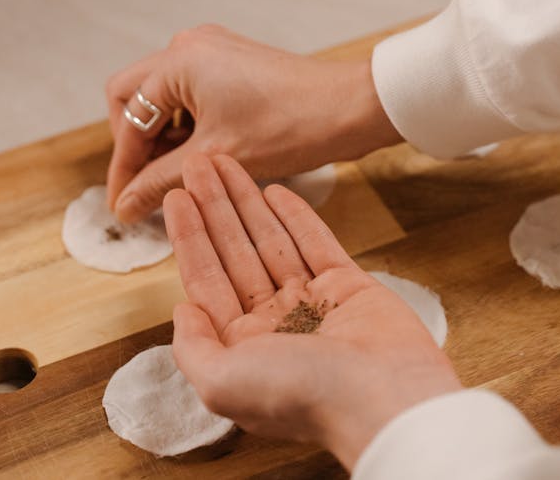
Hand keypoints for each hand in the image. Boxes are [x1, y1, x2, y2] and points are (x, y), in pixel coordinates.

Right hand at [107, 24, 400, 222]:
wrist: (350, 109)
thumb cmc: (293, 125)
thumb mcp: (216, 159)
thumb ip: (161, 180)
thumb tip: (126, 204)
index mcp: (179, 62)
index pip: (128, 118)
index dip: (123, 167)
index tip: (123, 202)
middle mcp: (191, 48)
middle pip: (135, 99)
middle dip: (138, 147)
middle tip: (145, 186)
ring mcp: (214, 52)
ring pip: (165, 99)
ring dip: (164, 139)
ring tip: (176, 176)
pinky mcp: (233, 65)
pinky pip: (193, 95)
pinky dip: (190, 128)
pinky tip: (201, 158)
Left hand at [164, 153, 460, 468]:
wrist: (384, 396)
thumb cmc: (301, 395)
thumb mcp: (221, 383)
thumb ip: (192, 347)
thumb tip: (182, 311)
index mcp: (241, 346)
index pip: (207, 280)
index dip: (189, 236)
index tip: (175, 196)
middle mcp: (274, 323)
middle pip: (235, 253)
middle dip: (214, 208)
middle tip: (197, 163)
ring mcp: (312, 302)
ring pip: (272, 242)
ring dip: (248, 202)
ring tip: (227, 164)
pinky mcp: (348, 286)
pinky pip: (316, 242)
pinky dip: (297, 216)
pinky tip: (274, 190)